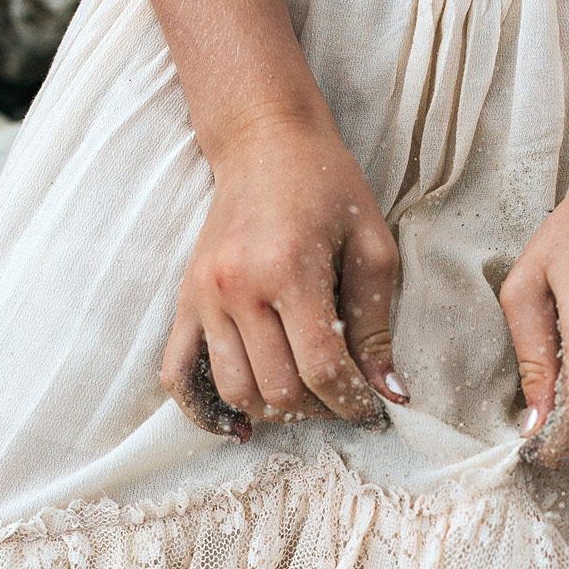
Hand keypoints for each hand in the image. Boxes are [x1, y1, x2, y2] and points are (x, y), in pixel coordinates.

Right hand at [161, 115, 406, 442]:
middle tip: (341, 400)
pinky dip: (204, 411)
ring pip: (235, 390)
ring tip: (303, 398)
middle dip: (318, 408)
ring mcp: (205, 298)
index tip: (373, 409)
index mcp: (291, 270)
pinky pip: (177, 375)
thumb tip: (390, 393)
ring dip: (274, 410)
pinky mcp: (186, 302)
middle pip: (278, 389)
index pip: (323, 369)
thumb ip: (378, 324)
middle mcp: (240, 288)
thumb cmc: (327, 187)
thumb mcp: (372, 246)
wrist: (264, 143)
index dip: (353, 402)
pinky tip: (236, 425)